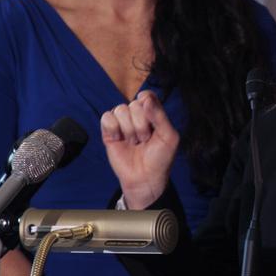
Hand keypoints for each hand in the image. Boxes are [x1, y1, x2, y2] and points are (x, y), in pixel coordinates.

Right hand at [101, 90, 178, 208]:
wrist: (145, 178)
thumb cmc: (160, 158)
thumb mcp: (169, 136)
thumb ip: (160, 115)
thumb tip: (145, 98)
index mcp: (152, 113)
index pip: (146, 96)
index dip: (147, 104)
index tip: (153, 121)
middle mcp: (137, 116)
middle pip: (134, 104)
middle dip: (141, 125)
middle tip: (145, 140)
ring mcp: (122, 123)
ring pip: (120, 110)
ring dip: (129, 129)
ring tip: (134, 142)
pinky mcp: (109, 132)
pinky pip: (107, 118)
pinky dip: (114, 129)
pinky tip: (119, 140)